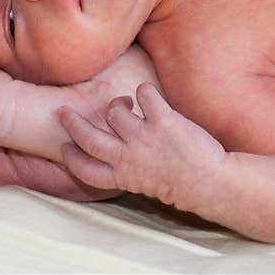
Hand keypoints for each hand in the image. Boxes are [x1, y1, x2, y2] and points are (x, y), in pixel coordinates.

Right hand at [59, 83, 225, 209]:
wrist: (210, 183)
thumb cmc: (180, 183)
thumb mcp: (144, 183)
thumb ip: (126, 168)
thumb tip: (114, 150)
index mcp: (122, 176)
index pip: (85, 169)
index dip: (71, 157)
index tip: (64, 147)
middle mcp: (128, 157)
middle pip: (88, 138)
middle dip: (72, 123)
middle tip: (64, 111)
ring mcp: (144, 138)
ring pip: (114, 112)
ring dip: (117, 103)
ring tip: (127, 104)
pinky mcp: (163, 121)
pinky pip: (144, 94)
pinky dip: (144, 92)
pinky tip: (149, 97)